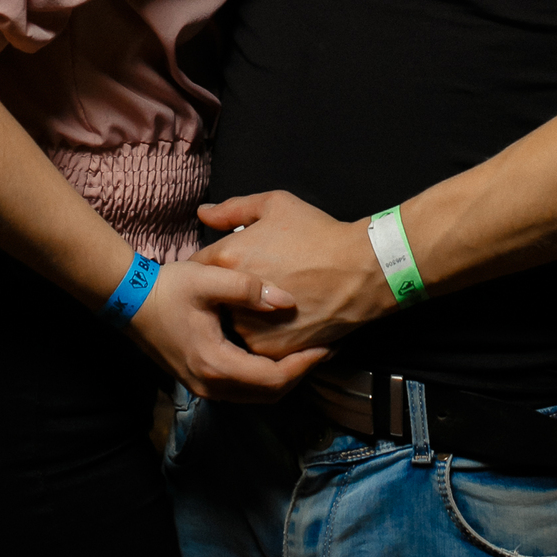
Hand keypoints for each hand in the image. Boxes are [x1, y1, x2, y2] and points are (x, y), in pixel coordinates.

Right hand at [127, 258, 329, 402]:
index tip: (325, 347)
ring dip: (284, 378)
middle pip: (269, 394)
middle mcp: (211, 384)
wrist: (128, 300)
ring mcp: (204, 386)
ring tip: (306, 352)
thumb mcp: (208, 279)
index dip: (304, 365)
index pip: (273, 379)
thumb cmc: (167, 289)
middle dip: (299, 374)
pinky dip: (266, 378)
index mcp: (216, 364)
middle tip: (323, 350)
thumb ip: (248, 288)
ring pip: (257, 395)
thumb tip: (286, 300)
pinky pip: (243, 390)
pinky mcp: (200, 380)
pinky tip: (277, 355)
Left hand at [193, 191, 390, 357]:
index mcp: (226, 259)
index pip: (197, 268)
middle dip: (225, 292)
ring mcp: (250, 329)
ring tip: (272, 299)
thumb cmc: (317, 234)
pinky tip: (286, 317)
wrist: (359, 272)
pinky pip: (257, 344)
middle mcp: (230, 299)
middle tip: (256, 281)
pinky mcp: (270, 350)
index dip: (212, 266)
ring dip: (244, 315)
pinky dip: (266, 333)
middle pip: (213, 299)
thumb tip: (203, 213)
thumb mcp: (275, 205)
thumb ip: (232, 210)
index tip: (229, 266)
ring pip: (234, 324)